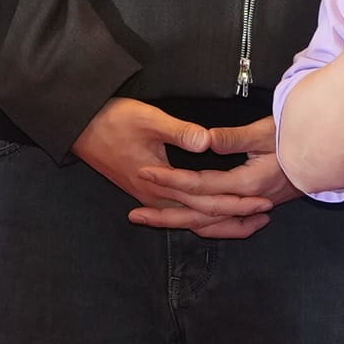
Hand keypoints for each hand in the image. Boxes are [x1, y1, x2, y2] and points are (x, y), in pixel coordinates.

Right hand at [78, 95, 285, 240]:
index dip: (236, 203)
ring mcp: (150, 197)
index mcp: (162, 184)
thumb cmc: (112, 120)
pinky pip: (180, 212)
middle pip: (202, 218)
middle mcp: (157, 198)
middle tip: (265, 216)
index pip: (206, 201)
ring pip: (190, 220)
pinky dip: (200, 217)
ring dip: (219, 223)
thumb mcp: (148, 120)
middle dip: (234, 219)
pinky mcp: (146, 192)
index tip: (262, 202)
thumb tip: (207, 142)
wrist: (78, 127)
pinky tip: (212, 215)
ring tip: (248, 223)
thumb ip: (179, 132)